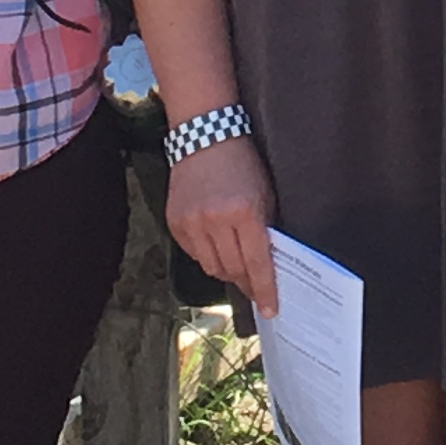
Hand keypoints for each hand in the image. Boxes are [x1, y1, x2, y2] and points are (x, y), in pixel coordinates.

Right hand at [167, 137, 279, 315]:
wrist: (204, 135)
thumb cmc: (243, 163)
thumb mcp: (265, 194)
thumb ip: (265, 230)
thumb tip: (267, 266)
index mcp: (244, 212)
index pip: (257, 263)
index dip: (265, 290)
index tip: (270, 309)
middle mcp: (215, 220)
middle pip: (233, 270)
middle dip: (247, 282)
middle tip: (256, 288)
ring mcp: (192, 222)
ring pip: (211, 267)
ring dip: (226, 270)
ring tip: (236, 265)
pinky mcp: (175, 222)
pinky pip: (193, 254)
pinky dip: (207, 255)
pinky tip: (216, 245)